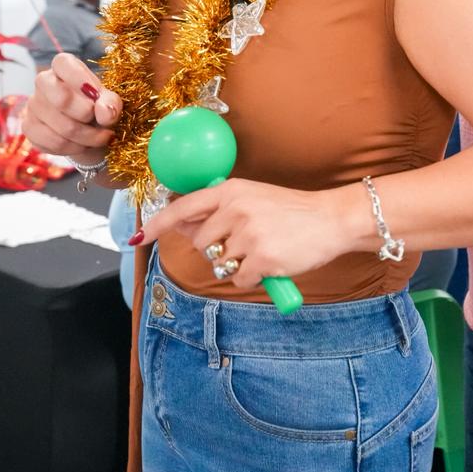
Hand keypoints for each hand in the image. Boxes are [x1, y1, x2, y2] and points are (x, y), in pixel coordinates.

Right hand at [23, 52, 121, 162]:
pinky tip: (83, 145)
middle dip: (87, 114)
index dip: (80, 80)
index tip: (97, 95)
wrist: (87, 131)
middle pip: (62, 99)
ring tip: (100, 137)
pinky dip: (75, 148)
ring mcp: (33, 105)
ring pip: (63, 127)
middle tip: (102, 121)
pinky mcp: (29, 127)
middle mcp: (43, 81)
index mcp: (63, 66)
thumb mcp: (110, 101)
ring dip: (88, 137)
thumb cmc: (98, 108)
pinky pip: (54, 143)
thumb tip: (104, 112)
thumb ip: (111, 103)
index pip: (63, 63)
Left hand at [137, 178, 355, 288]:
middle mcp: (235, 211)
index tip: (140, 236)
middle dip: (216, 249)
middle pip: (200, 244)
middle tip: (244, 243)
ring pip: (220, 264)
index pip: (183, 207)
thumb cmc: (292, 211)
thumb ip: (218, 210)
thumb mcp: (252, 198)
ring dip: (236, 265)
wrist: (332, 220)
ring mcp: (248, 236)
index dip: (158, 224)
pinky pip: (240, 280)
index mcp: (230, 191)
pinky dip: (253, 278)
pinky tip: (271, 263)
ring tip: (262, 251)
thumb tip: (181, 224)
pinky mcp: (262, 261)